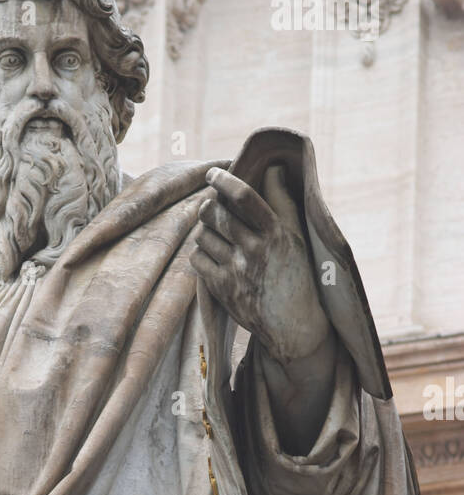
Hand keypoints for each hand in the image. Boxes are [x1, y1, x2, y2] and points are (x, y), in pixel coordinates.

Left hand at [189, 164, 331, 366]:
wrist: (293, 325)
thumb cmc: (297, 276)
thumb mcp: (297, 238)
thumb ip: (283, 202)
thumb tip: (274, 169)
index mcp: (276, 234)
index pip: (244, 197)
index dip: (224, 180)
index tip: (213, 173)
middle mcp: (255, 251)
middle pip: (216, 214)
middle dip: (208, 206)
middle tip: (211, 207)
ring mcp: (236, 272)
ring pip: (203, 236)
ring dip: (204, 230)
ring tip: (214, 233)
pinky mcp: (222, 290)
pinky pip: (197, 260)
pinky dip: (200, 253)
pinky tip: (211, 254)